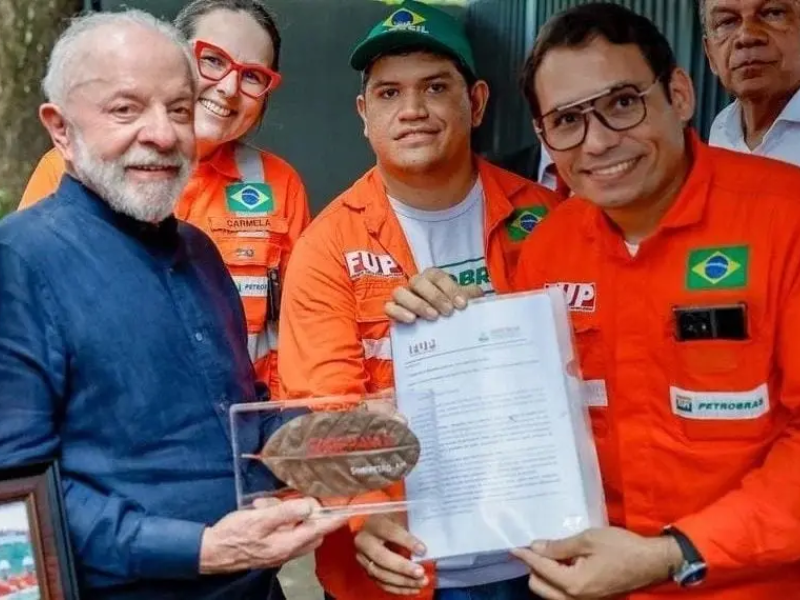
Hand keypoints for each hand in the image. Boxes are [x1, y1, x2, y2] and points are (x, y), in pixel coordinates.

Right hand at [199, 497, 346, 573]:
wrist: (211, 552)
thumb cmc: (235, 535)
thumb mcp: (260, 519)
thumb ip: (286, 512)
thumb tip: (310, 506)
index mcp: (289, 543)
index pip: (321, 529)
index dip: (336, 518)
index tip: (349, 508)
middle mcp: (288, 550)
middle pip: (312, 530)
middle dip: (308, 512)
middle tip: (291, 499)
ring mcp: (280, 551)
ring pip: (298, 529)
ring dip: (288, 513)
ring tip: (266, 505)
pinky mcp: (271, 548)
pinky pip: (283, 531)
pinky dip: (277, 518)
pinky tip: (260, 510)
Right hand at [354, 514, 428, 594]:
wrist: (376, 527)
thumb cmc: (392, 519)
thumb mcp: (399, 515)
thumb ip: (410, 527)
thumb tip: (425, 546)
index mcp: (374, 523)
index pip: (390, 532)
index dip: (406, 541)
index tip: (423, 550)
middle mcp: (364, 541)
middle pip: (381, 557)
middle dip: (402, 567)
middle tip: (420, 572)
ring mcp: (363, 558)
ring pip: (380, 574)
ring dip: (402, 581)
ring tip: (421, 582)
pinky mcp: (366, 571)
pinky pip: (381, 583)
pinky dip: (398, 589)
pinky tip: (414, 588)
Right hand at [385, 267, 482, 323]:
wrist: (443, 331)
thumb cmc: (452, 312)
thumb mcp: (465, 303)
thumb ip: (472, 297)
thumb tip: (480, 295)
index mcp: (432, 278)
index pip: (437, 276)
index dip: (450, 288)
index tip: (462, 304)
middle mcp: (415, 285)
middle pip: (418, 281)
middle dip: (434, 296)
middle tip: (448, 312)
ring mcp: (402, 297)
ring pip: (400, 292)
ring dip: (416, 304)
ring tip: (432, 317)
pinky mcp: (393, 311)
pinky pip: (389, 307)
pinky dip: (398, 312)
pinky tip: (412, 320)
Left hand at [510, 527, 682, 598]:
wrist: (651, 561)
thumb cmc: (621, 547)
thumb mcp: (588, 539)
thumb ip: (559, 546)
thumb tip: (536, 547)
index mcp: (574, 583)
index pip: (541, 570)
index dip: (526, 556)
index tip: (513, 547)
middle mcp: (576, 597)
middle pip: (539, 586)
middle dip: (533, 567)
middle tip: (534, 547)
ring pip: (550, 591)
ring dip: (544, 574)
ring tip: (547, 552)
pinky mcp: (590, 597)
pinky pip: (563, 591)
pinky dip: (557, 578)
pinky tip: (560, 560)